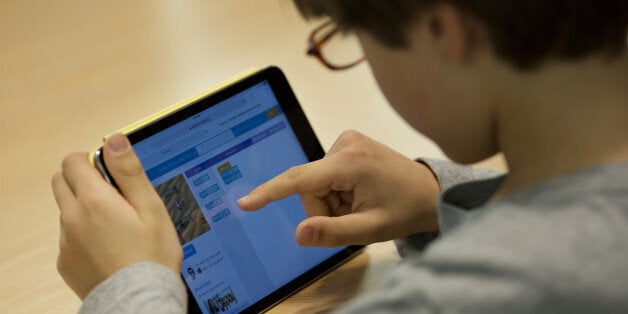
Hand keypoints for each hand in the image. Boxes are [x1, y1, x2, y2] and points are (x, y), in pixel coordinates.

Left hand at [52, 133, 181, 298]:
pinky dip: (84, 233)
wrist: (140, 301)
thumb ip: (129, 172)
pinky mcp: (66, 261)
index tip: (112, 172)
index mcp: (94, 201)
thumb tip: (115, 140)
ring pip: (66, 209)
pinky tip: (109, 246)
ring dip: (84, 207)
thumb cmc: (152, 256)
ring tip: (116, 226)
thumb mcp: (151, 207)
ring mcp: (66, 242)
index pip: (73, 161)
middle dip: (82, 179)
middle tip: (113, 195)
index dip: (92, 159)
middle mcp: (73, 218)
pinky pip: (68, 236)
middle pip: (61, 181)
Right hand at [238, 130, 439, 246]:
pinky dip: (336, 190)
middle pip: (308, 188)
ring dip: (332, 201)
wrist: (428, 192)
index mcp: (351, 162)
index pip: (298, 179)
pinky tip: (359, 192)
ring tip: (360, 203)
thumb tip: (299, 233)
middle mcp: (346, 144)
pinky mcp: (348, 144)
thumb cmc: (405, 209)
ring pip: (316, 183)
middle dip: (324, 208)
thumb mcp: (370, 229)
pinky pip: (325, 175)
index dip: (269, 192)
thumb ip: (333, 232)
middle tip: (353, 215)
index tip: (245, 202)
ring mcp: (347, 141)